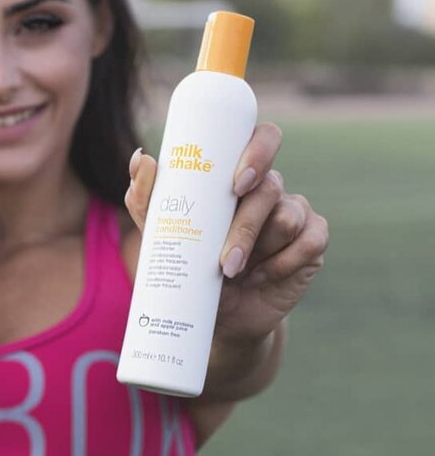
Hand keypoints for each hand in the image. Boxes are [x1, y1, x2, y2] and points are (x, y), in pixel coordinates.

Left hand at [125, 123, 329, 344]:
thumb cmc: (191, 269)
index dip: (259, 150)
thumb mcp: (164, 237)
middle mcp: (270, 189)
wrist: (219, 317)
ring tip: (232, 273)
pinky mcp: (313, 242)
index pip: (263, 138)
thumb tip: (143, 158)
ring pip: (287, 218)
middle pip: (270, 187)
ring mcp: (295, 213)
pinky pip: (310, 242)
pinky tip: (262, 276)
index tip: (237, 183)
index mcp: (238, 175)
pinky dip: (284, 263)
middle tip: (225, 257)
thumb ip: (146, 200)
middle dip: (246, 224)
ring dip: (258, 250)